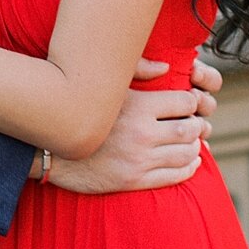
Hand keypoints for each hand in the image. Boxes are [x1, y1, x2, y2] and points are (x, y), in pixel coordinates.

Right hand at [50, 53, 219, 194]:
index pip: (184, 103)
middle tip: (196, 122)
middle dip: (197, 125)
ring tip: (194, 141)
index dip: (192, 102)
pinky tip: (191, 161)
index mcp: (137, 106)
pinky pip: (173, 176)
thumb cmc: (80, 109)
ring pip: (184, 154)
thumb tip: (167, 68)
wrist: (51, 148)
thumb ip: (137, 69)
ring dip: (195, 147)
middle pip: (188, 129)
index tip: (190, 102)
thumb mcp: (106, 84)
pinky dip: (189, 168)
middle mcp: (141, 134)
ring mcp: (138, 160)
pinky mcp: (133, 180)